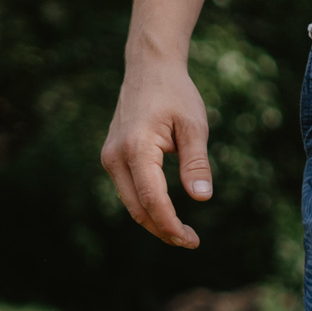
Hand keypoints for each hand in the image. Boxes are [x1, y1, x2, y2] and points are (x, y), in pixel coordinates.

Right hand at [100, 59, 213, 247]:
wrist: (149, 69)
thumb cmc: (175, 94)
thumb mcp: (194, 126)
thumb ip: (196, 163)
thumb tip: (201, 198)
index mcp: (136, 148)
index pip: (153, 200)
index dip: (171, 225)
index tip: (191, 240)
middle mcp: (115, 156)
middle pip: (138, 208)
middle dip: (163, 230)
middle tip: (192, 242)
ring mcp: (110, 157)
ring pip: (131, 203)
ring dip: (155, 221)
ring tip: (183, 233)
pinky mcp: (112, 157)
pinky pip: (129, 191)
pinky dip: (147, 206)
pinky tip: (168, 214)